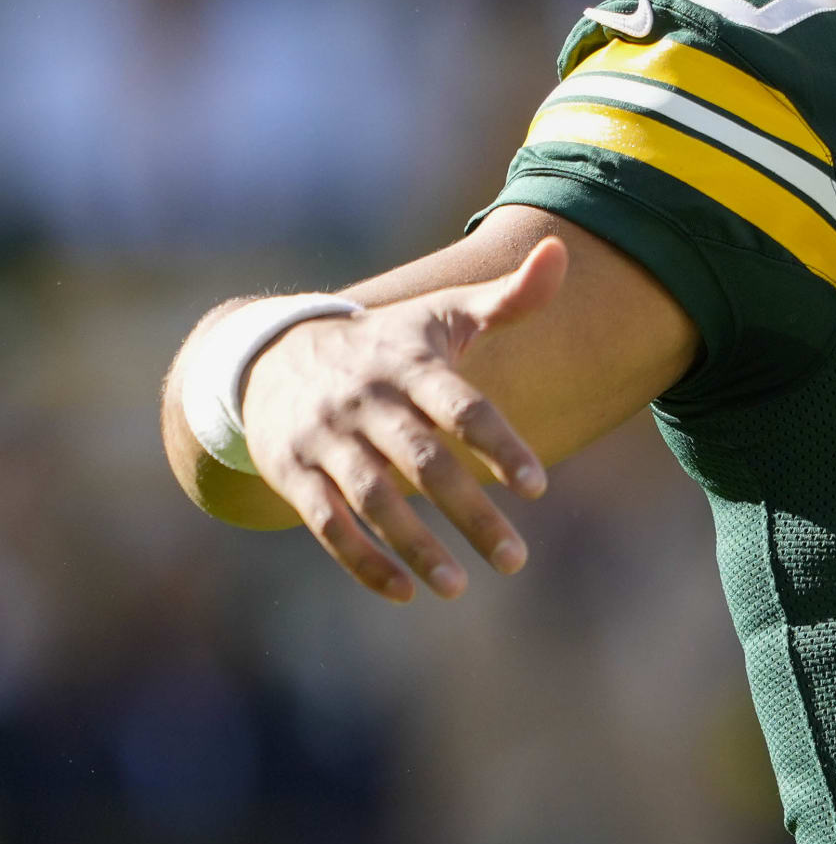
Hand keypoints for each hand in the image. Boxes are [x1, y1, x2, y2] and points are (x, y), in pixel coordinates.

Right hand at [238, 242, 560, 600]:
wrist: (267, 354)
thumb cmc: (385, 342)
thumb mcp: (441, 314)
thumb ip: (508, 298)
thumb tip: (561, 251)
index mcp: (408, 365)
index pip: (461, 407)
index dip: (499, 445)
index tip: (538, 488)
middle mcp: (365, 403)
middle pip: (423, 462)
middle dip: (469, 513)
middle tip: (516, 562)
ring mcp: (325, 440)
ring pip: (372, 500)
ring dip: (415, 547)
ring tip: (460, 587)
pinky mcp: (292, 474)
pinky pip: (327, 524)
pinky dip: (364, 561)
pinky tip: (406, 592)